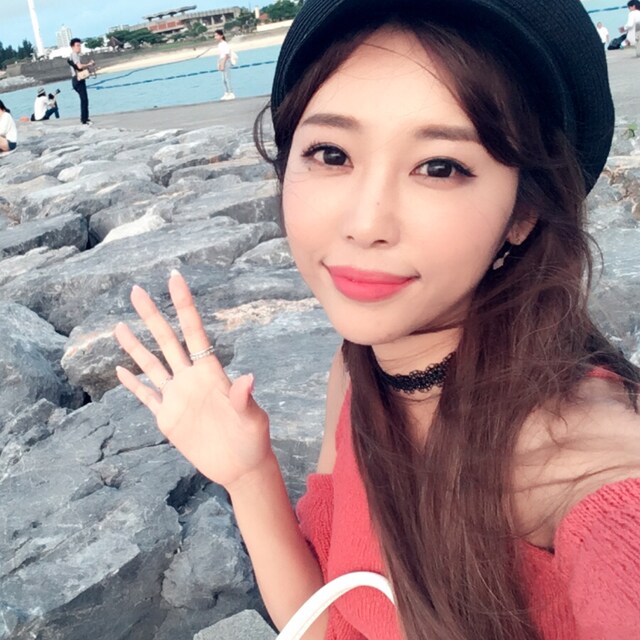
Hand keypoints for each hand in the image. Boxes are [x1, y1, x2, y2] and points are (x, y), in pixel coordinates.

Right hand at [114, 270, 272, 489]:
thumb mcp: (252, 417)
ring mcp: (177, 397)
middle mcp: (191, 379)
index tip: (174, 278)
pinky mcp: (168, 418)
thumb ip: (244, 398)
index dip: (184, 305)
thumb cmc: (252, 438)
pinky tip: (121, 371)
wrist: (241, 466)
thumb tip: (248, 378)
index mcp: (211, 372)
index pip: (193, 331)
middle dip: (152, 315)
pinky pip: (147, 397)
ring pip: (151, 365)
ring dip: (135, 346)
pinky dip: (133, 385)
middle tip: (136, 290)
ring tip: (119, 325)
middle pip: (166, 341)